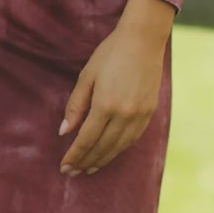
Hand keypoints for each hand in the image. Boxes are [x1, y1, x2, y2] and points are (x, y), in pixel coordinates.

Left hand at [58, 0, 173, 175]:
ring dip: (102, 160)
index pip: (86, 139)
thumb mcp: (87, 76)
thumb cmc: (110, 54)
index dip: (74, 155)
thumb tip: (64, 132)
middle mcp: (124, 114)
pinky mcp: (149, 112)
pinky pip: (132, 139)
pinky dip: (119, 149)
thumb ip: (75, 106)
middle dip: (85, 162)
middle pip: (102, 147)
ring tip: (89, 168)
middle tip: (73, 173)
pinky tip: (110, 153)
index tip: (64, 167)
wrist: (143, 40)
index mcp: (105, 105)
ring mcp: (139, 115)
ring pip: (118, 147)